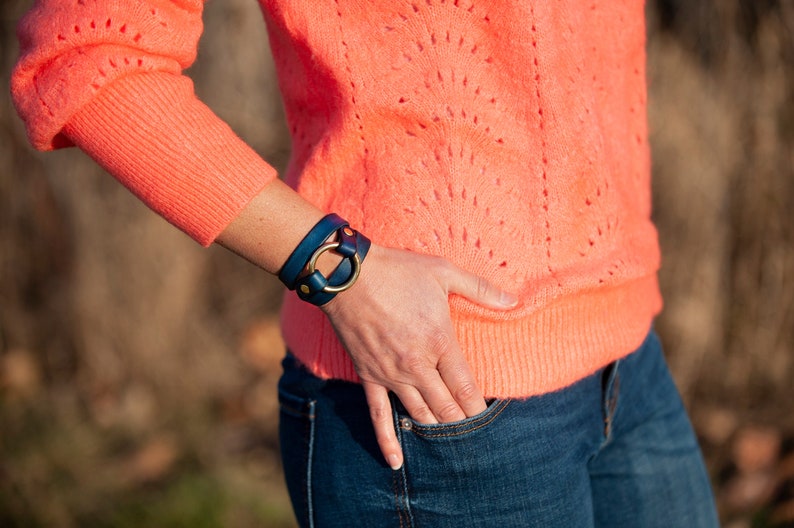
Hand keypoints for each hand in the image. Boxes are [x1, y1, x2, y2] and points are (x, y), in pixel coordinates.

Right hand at [321, 244, 517, 469]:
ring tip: (448, 443)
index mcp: (440, 342)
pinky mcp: (369, 376)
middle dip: (462, 423)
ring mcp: (392, 375)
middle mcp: (418, 365)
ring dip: (436, 428)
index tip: (489, 418)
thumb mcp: (444, 272)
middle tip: (474, 435)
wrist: (348, 275)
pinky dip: (388, 440)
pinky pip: (379, 415)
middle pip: (447, 407)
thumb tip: (514, 301)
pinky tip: (397, 461)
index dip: (480, 407)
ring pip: (420, 414)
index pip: (467, 387)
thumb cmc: (398, 271)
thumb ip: (480, 289)